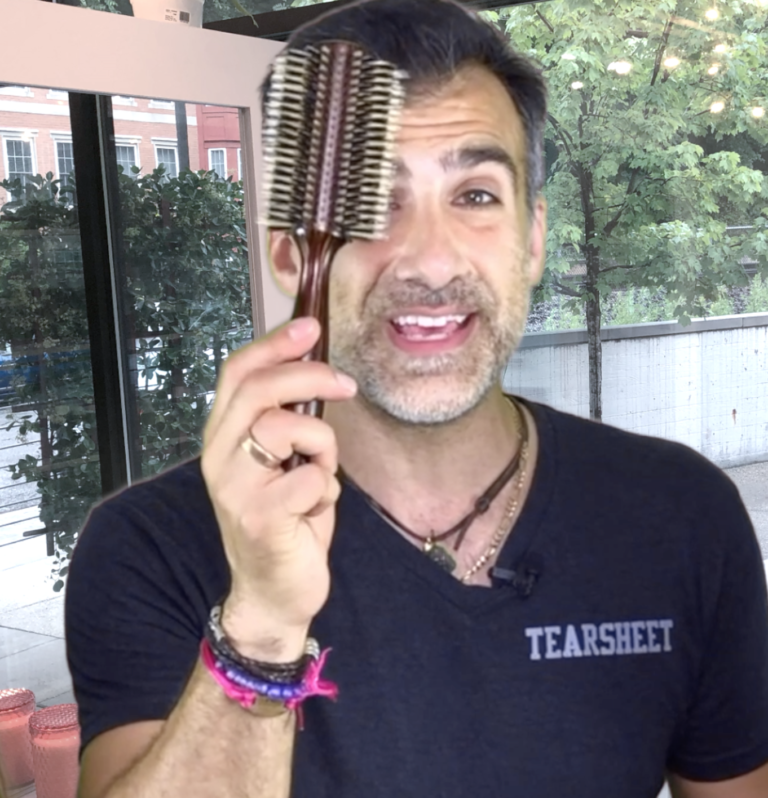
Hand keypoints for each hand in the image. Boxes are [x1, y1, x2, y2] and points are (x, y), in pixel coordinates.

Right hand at [200, 317, 356, 660]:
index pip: (236, 373)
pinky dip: (327, 488)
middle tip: (346, 384)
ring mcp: (234, 487)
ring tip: (322, 474)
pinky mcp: (259, 517)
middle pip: (258, 388)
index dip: (273, 344)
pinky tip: (316, 510)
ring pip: (286, 426)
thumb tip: (315, 372)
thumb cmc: (285, 520)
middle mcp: (218, 457)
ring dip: (322, 446)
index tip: (310, 327)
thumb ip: (285, 422)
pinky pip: (310, 477)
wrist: (273, 592)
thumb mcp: (281, 462)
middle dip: (310, 376)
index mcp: (223, 437)